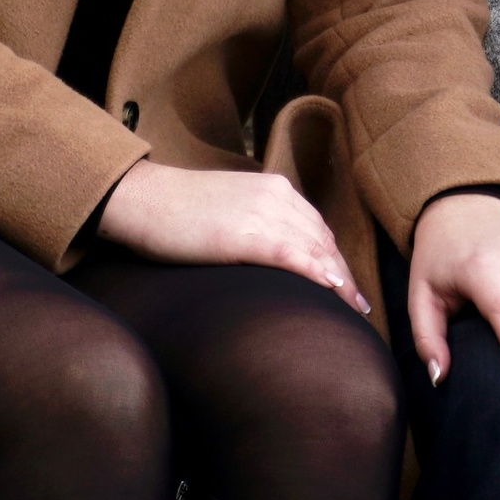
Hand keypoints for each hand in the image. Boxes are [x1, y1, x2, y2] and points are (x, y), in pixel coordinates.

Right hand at [94, 160, 365, 307]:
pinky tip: (332, 291)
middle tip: (358, 305)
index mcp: (273, 188)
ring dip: (340, 281)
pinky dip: (318, 273)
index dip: (335, 257)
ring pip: (317, 249)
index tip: (346, 282)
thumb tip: (265, 254)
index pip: (317, 227)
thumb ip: (252, 223)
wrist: (142, 199)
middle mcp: (277, 196)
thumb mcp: (226, 209)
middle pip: (324, 240)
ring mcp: (264, 213)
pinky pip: (294, 255)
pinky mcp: (248, 235)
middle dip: (344, 273)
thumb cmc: (174, 211)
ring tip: (352, 310)